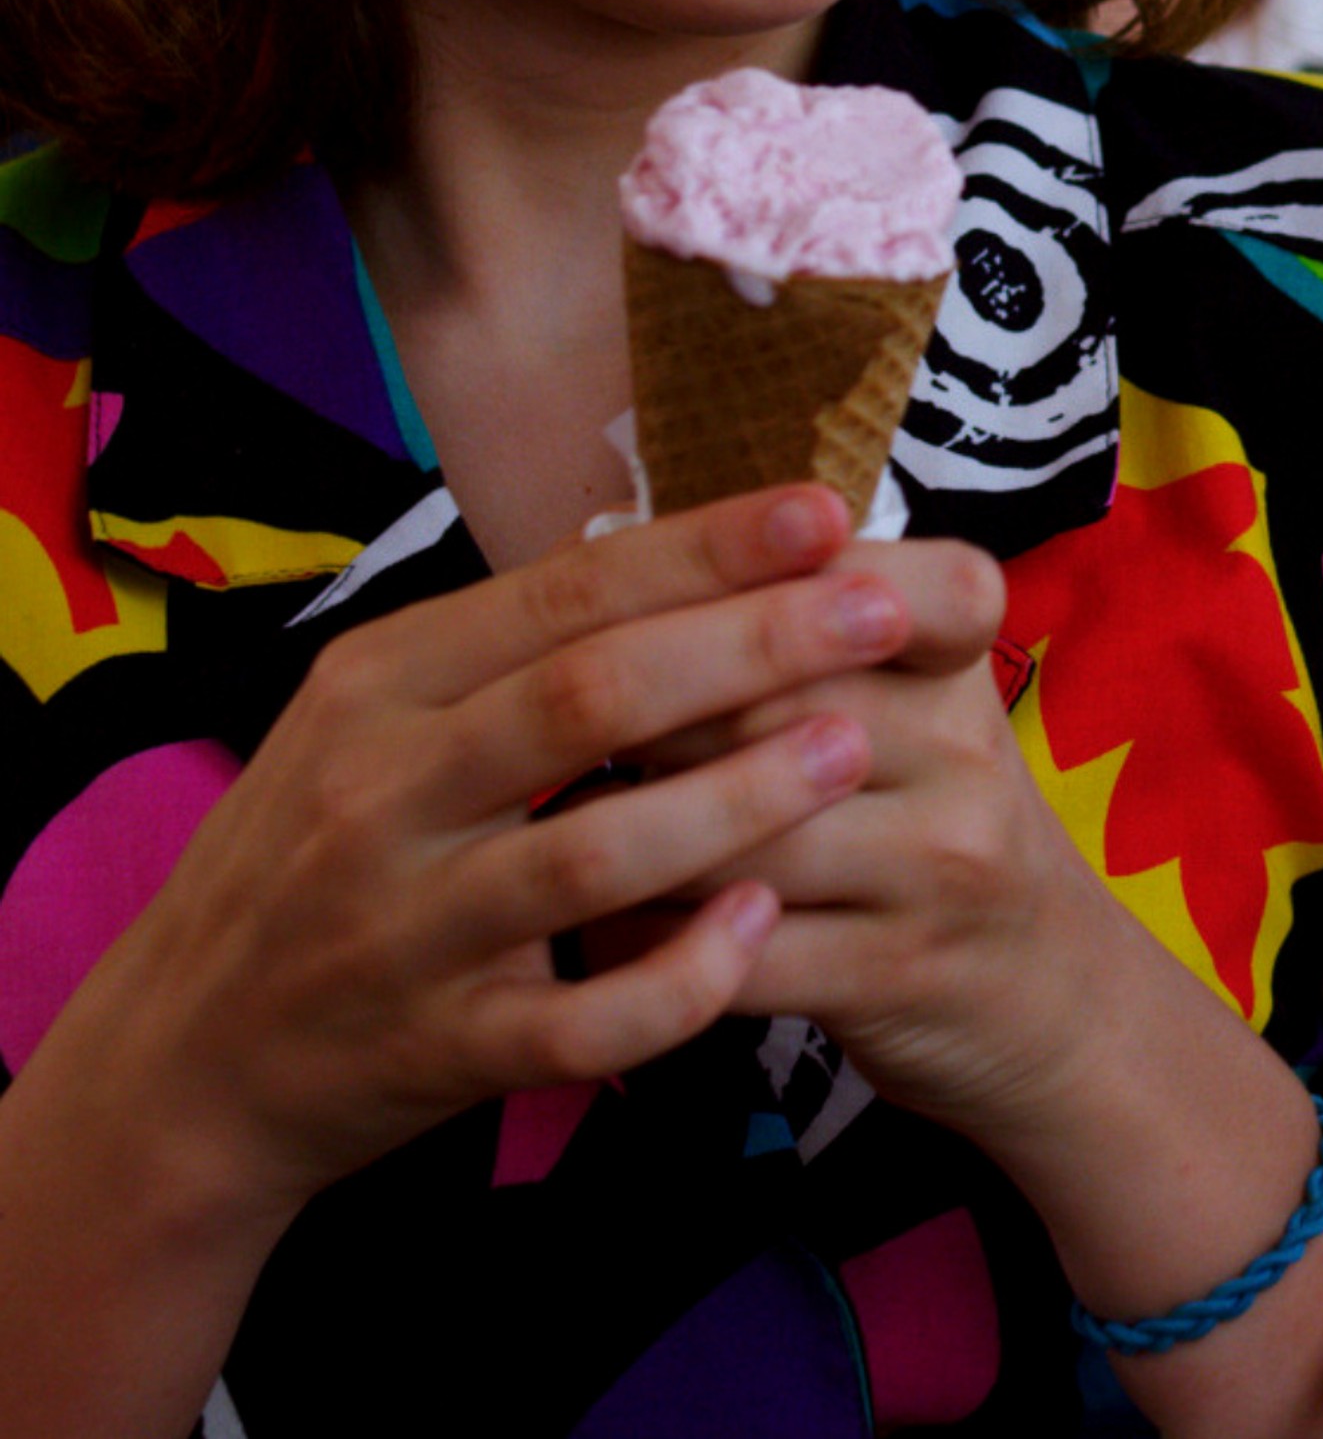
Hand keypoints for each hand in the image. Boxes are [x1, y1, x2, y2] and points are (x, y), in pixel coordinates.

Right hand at [44, 483, 917, 1222]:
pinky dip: (679, 974)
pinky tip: (759, 927)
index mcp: (379, 682)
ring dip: (738, 798)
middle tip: (881, 610)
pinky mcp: (442, 1048)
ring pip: (595, 853)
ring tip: (853, 747)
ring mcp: (412, 927)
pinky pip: (583, 1020)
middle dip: (751, 645)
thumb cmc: (315, 857)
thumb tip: (666, 546)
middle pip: (590, 695)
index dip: (701, 551)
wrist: (193, 1057)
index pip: (561, 593)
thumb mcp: (367, 718)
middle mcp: (386, 790)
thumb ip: (501, 646)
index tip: (823, 513)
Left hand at [613, 534, 1098, 1163]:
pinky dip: (651, 941)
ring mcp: (940, 866)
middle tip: (541, 718)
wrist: (1047, 1000)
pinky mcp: (898, 977)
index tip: (626, 601)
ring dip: (629, 833)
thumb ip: (789, 622)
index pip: (847, 577)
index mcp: (954, 654)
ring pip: (741, 834)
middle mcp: (963, 747)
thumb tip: (599, 548)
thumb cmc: (923, 813)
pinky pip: (741, 952)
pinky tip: (595, 924)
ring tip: (551, 820)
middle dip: (640, 714)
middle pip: (760, 703)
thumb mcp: (905, 701)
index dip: (728, 583)